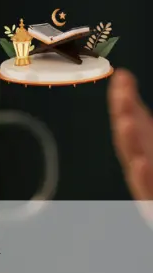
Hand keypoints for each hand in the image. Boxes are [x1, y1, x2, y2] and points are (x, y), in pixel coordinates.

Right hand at [109, 70, 152, 204]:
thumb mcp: (152, 147)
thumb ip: (142, 124)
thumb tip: (127, 80)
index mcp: (150, 157)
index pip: (134, 125)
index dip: (126, 101)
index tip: (123, 78)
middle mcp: (148, 173)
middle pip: (133, 142)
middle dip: (126, 116)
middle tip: (123, 93)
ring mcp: (152, 192)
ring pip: (139, 165)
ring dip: (131, 143)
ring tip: (127, 120)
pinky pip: (148, 194)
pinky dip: (144, 179)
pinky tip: (141, 163)